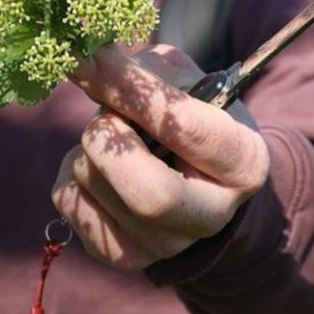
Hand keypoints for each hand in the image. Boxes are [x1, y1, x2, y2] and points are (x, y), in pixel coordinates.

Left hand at [52, 44, 269, 270]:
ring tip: (111, 143)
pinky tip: (100, 171)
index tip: (97, 58)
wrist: (193, 180)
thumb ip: (142, 73)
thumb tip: (81, 57)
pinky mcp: (123, 256)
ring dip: (85, 150)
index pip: (185, 129)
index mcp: (244, 165)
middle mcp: (211, 217)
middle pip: (147, 195)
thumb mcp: (184, 83)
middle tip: (105, 117)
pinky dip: (70, 175)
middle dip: (108, 143)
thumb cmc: (191, 117)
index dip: (134, 91)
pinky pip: (69, 204)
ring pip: (95, 188)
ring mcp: (166, 245)